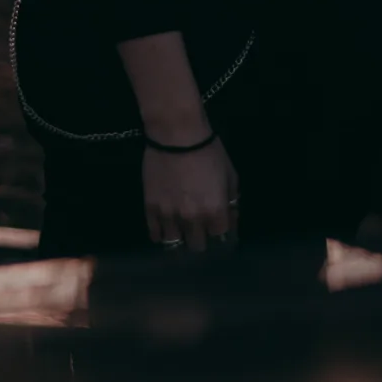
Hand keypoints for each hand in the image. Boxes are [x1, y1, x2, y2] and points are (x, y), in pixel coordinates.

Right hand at [143, 137, 238, 251]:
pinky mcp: (150, 209)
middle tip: (201, 231)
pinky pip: (155, 233)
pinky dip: (161, 235)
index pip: (221, 238)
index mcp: (215, 210)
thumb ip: (231, 201)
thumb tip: (230, 218)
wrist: (176, 135)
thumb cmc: (208, 151)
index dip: (223, 236)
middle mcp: (192, 219)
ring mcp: (169, 215)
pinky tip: (165, 230)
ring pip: (174, 244)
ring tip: (182, 232)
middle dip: (202, 240)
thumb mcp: (230, 174)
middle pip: (198, 246)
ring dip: (180, 239)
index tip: (221, 232)